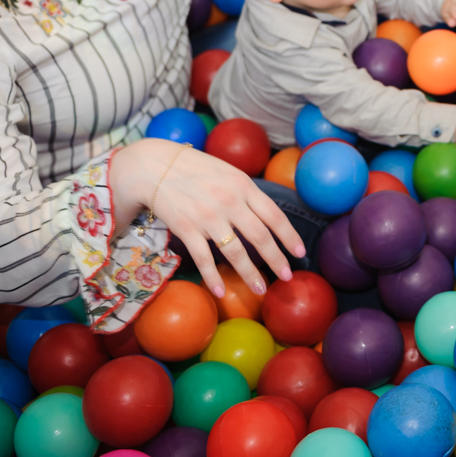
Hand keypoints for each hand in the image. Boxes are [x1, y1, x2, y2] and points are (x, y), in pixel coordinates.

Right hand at [111, 139, 305, 298]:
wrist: (154, 165)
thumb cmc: (195, 169)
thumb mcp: (228, 173)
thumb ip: (247, 192)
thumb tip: (268, 216)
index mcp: (243, 185)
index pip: (274, 215)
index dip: (289, 236)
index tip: (300, 252)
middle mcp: (229, 201)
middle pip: (260, 236)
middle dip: (276, 259)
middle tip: (287, 276)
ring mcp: (208, 216)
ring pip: (235, 252)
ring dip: (250, 274)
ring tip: (261, 289)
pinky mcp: (187, 228)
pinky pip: (204, 258)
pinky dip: (213, 277)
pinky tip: (220, 291)